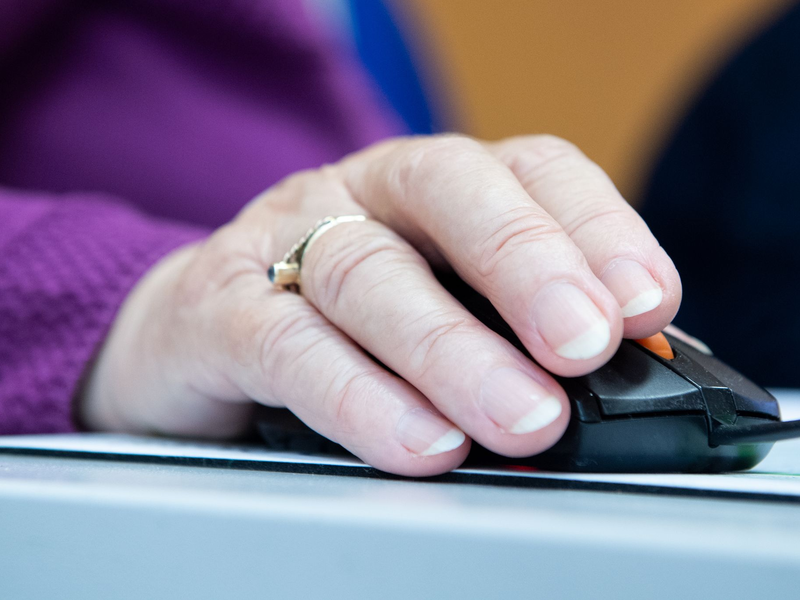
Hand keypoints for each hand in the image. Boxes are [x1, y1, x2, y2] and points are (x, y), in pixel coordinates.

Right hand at [80, 135, 680, 475]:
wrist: (193, 332)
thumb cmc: (340, 324)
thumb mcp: (439, 308)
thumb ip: (520, 333)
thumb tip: (629, 379)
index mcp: (433, 187)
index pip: (529, 169)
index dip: (596, 225)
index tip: (647, 303)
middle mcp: (363, 194)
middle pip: (448, 191)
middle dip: (526, 266)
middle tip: (587, 346)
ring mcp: (285, 239)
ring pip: (368, 272)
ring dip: (453, 349)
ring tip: (525, 419)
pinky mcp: (221, 309)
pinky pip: (288, 345)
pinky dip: (361, 397)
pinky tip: (421, 444)